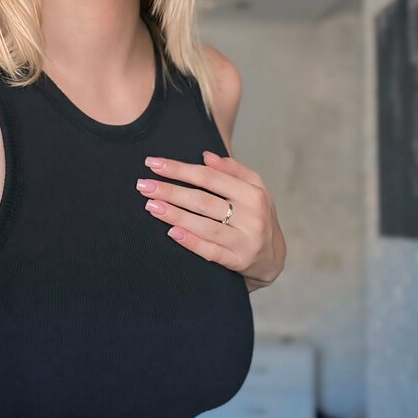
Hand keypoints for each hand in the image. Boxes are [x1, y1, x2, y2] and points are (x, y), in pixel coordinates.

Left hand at [136, 151, 285, 292]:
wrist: (273, 257)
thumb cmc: (256, 216)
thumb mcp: (254, 189)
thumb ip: (233, 170)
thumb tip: (206, 156)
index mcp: (253, 193)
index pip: (210, 177)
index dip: (180, 169)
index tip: (154, 163)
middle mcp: (251, 216)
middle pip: (203, 200)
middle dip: (170, 191)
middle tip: (143, 185)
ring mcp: (245, 240)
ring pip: (204, 226)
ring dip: (175, 215)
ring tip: (151, 206)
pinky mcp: (238, 261)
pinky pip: (210, 252)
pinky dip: (191, 242)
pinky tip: (171, 233)